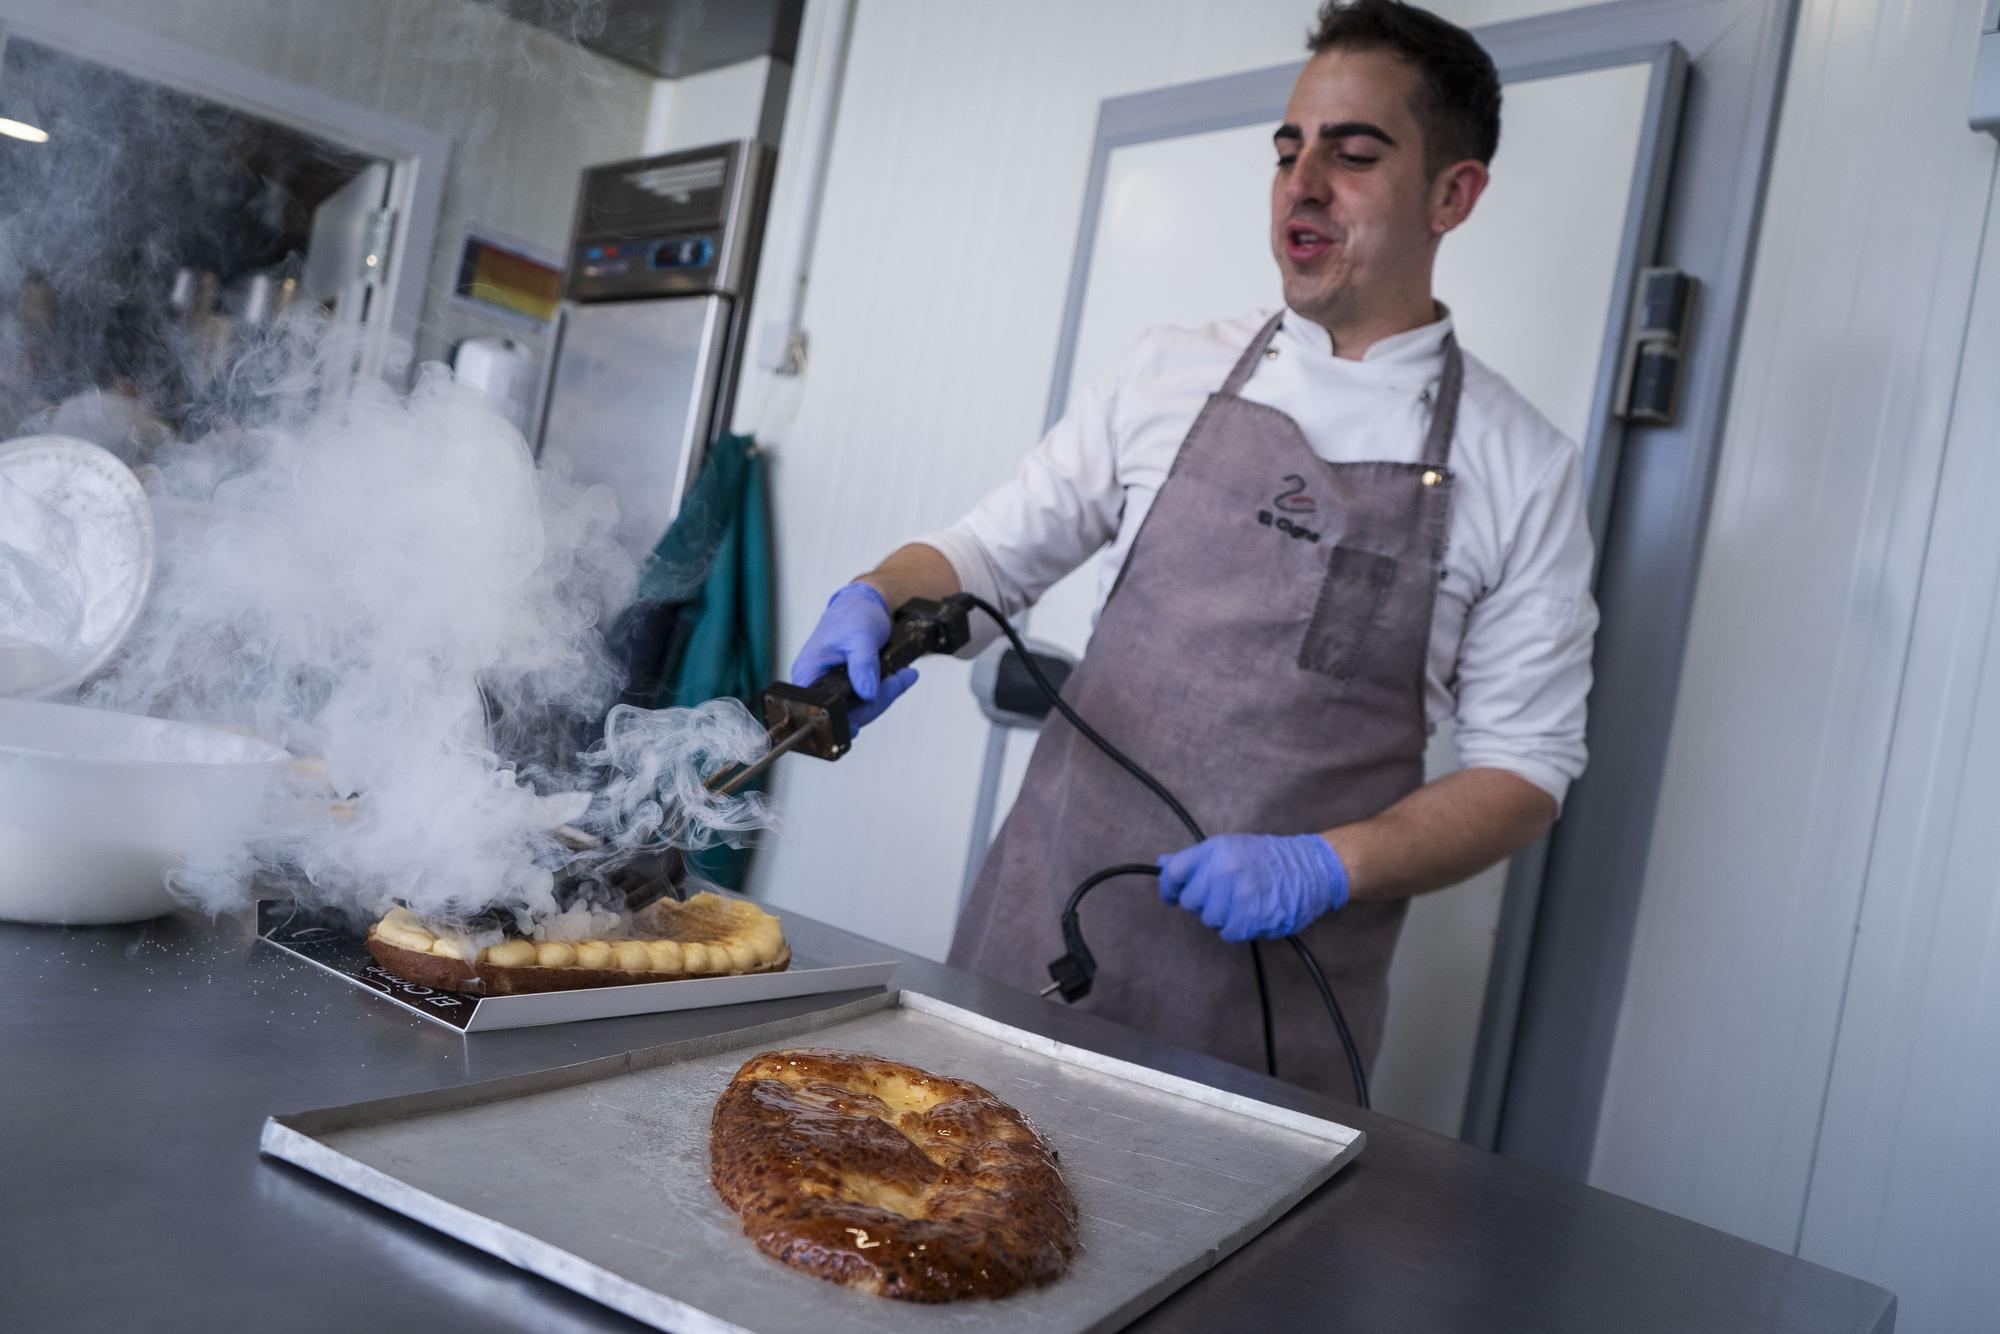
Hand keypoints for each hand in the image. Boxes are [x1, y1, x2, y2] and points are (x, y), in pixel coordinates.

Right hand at [789, 583, 918, 729]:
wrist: (864, 604)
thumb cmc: (853, 614)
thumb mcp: (859, 636)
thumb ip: (863, 665)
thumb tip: (868, 693)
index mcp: (808, 674)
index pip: (824, 709)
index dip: (849, 715)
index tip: (873, 703)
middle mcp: (818, 685)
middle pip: (849, 713)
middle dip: (878, 699)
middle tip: (898, 679)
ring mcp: (835, 688)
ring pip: (863, 708)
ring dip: (887, 693)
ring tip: (903, 674)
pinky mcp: (851, 688)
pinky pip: (870, 699)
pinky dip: (888, 689)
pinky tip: (901, 675)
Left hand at [1157, 833, 1348, 942]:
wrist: (1310, 868)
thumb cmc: (1267, 859)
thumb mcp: (1229, 847)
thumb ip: (1194, 859)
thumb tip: (1162, 863)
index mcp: (1216, 849)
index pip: (1174, 872)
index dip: (1169, 888)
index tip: (1173, 895)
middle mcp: (1225, 869)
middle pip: (1190, 901)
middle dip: (1203, 903)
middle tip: (1223, 895)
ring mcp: (1239, 894)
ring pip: (1209, 920)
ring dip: (1222, 917)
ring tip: (1241, 903)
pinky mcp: (1253, 917)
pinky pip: (1228, 933)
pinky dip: (1237, 929)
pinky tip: (1250, 914)